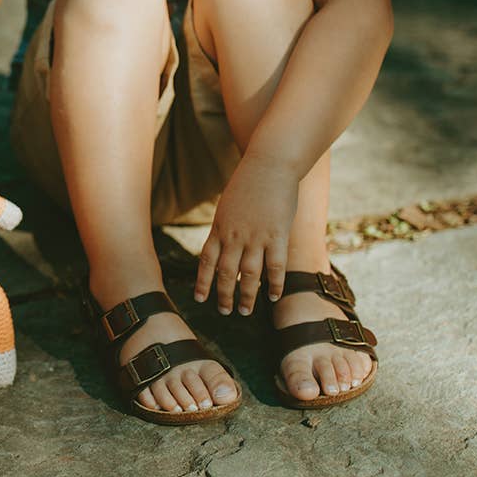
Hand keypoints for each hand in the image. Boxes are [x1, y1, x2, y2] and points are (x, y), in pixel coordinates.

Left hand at [195, 157, 299, 315]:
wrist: (268, 164)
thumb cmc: (249, 183)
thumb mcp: (228, 206)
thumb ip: (225, 227)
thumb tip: (222, 243)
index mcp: (219, 229)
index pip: (206, 262)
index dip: (202, 282)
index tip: (199, 298)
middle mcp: (234, 237)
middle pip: (225, 274)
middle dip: (224, 296)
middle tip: (225, 311)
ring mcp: (256, 238)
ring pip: (249, 276)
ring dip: (247, 296)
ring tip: (245, 311)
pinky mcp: (277, 235)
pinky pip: (275, 267)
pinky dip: (274, 284)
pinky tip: (273, 296)